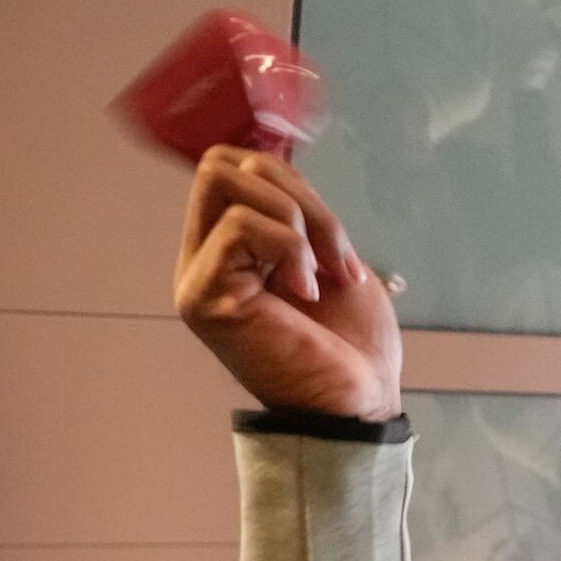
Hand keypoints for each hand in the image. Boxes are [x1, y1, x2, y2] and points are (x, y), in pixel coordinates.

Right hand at [173, 148, 402, 420]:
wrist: (362, 399)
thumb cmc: (351, 341)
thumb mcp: (328, 253)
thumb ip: (295, 211)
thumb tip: (276, 160)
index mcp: (229, 246)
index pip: (231, 166)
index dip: (286, 177)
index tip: (327, 233)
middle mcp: (203, 258)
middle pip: (221, 164)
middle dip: (294, 192)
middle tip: (330, 252)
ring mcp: (198, 277)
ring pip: (229, 183)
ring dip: (299, 221)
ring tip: (324, 275)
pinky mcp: (203, 297)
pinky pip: (239, 226)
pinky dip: (289, 247)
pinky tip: (307, 292)